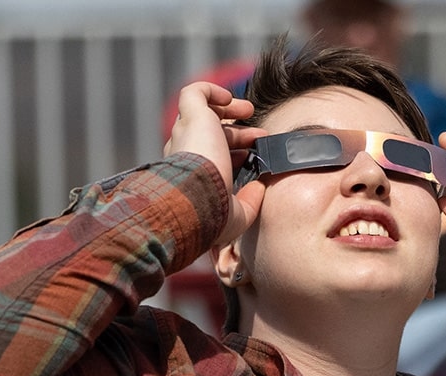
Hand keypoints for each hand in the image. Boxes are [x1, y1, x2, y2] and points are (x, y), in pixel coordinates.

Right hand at [162, 80, 265, 248]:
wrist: (197, 200)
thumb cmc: (213, 214)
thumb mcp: (237, 215)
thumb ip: (248, 202)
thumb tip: (259, 189)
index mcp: (194, 174)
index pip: (212, 154)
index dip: (234, 151)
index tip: (252, 156)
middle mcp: (186, 152)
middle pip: (209, 133)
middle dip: (237, 132)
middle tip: (259, 136)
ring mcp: (186, 132)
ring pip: (201, 110)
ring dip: (226, 108)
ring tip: (249, 109)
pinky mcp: (191, 116)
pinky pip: (194, 92)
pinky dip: (211, 90)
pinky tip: (229, 99)